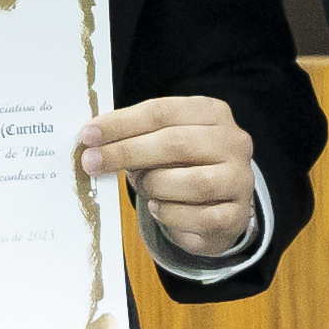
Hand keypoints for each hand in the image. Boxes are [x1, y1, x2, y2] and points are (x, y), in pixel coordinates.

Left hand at [80, 96, 255, 258]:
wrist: (216, 208)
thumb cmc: (181, 168)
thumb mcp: (160, 143)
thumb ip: (133, 136)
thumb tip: (92, 140)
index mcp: (212, 113)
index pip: (162, 111)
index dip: (122, 123)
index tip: (88, 134)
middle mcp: (233, 142)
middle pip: (176, 143)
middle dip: (127, 152)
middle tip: (92, 162)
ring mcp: (240, 178)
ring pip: (191, 182)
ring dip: (154, 186)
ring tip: (143, 187)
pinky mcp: (237, 214)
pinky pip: (198, 217)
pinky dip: (169, 214)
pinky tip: (158, 207)